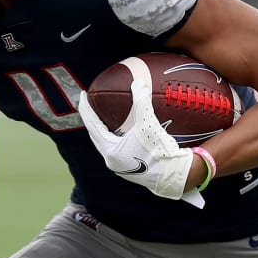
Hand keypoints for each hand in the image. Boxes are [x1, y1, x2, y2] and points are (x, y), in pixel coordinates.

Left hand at [76, 85, 205, 207]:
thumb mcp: (148, 124)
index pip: (92, 125)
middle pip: (96, 135)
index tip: (83, 94)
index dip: (86, 108)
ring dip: (104, 129)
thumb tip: (138, 82)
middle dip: (92, 119)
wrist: (175, 175)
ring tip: (105, 116)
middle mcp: (112, 160)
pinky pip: (119, 147)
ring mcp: (121, 165)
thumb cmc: (159, 152)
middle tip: (91, 104)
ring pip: (107, 143)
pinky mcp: (132, 168)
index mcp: (110, 151)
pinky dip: (117, 135)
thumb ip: (141, 101)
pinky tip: (125, 130)